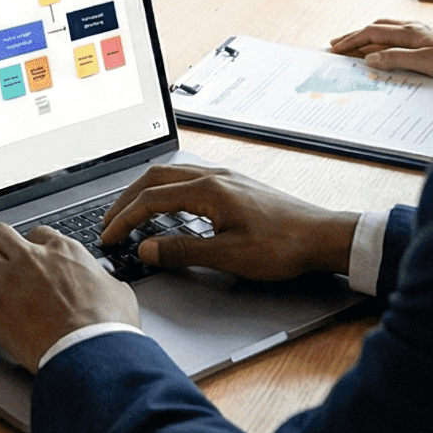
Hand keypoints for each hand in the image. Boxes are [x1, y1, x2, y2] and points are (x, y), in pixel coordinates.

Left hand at [0, 222, 139, 372]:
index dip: (30, 246)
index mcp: (64, 252)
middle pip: (0, 233)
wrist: (91, 352)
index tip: (28, 256)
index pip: (38, 235)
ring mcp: (9, 279)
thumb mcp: (119, 294)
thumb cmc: (108, 328)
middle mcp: (33, 258)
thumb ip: (106, 283)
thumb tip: (110, 286)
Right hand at [99, 164, 357, 281]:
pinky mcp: (237, 187)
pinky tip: (170, 208)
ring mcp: (227, 179)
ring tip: (131, 214)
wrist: (324, 237)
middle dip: (127, 201)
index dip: (124, 219)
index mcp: (209, 190)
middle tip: (109, 223)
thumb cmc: (283, 247)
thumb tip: (146, 248)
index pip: (151, 199)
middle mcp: (215, 177)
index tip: (108, 237)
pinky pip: (189, 181)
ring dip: (146, 193)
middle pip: (156, 179)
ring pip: (173, 177)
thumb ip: (182, 251)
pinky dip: (167, 193)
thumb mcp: (228, 255)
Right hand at [327, 20, 432, 79]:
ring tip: (355, 41)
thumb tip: (370, 57)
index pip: (371, 34)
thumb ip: (396, 59)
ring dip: (367, 34)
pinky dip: (382, 36)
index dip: (351, 41)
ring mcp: (421, 31)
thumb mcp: (426, 63)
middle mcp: (412, 29)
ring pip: (386, 28)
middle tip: (336, 43)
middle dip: (354, 35)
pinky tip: (386, 42)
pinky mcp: (430, 37)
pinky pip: (397, 32)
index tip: (334, 49)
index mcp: (408, 34)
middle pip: (375, 28)